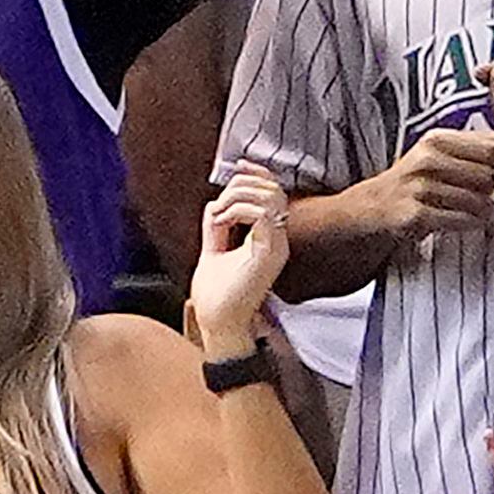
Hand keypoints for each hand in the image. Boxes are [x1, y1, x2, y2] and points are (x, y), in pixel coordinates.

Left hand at [189, 164, 292, 356]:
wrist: (218, 325)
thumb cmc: (217, 298)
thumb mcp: (214, 252)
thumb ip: (217, 228)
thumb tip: (214, 204)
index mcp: (269, 237)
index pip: (274, 191)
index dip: (256, 174)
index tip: (237, 168)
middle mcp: (279, 239)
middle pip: (273, 188)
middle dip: (241, 186)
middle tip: (219, 206)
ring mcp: (277, 245)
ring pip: (270, 196)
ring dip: (238, 197)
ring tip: (220, 218)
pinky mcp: (270, 252)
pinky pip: (264, 214)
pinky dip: (240, 210)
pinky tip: (224, 222)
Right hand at [364, 124, 493, 244]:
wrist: (373, 206)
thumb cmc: (415, 180)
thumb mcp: (441, 154)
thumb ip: (477, 147)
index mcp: (437, 140)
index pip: (491, 146)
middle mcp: (427, 160)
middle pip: (486, 175)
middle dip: (493, 187)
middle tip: (488, 194)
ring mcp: (419, 188)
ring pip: (475, 199)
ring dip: (484, 209)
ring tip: (478, 210)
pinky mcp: (414, 215)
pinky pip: (459, 220)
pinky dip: (470, 223)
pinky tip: (470, 221)